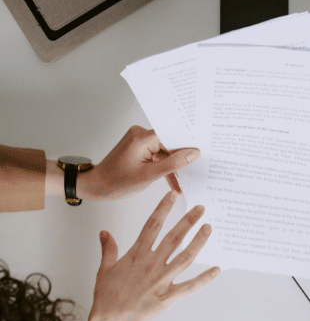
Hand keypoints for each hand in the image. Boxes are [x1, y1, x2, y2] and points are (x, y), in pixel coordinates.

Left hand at [75, 125, 199, 199]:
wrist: (98, 185)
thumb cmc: (118, 181)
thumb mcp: (150, 175)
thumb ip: (173, 164)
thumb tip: (193, 153)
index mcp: (142, 137)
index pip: (171, 135)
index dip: (186, 144)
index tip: (201, 153)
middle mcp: (140, 134)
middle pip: (169, 143)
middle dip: (181, 159)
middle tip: (196, 169)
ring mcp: (139, 142)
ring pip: (164, 152)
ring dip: (172, 167)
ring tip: (183, 183)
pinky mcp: (139, 149)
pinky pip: (157, 156)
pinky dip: (163, 168)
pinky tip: (173, 181)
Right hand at [84, 191, 219, 320]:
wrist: (112, 320)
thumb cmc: (108, 296)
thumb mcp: (104, 269)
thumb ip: (108, 249)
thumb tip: (104, 232)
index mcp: (137, 254)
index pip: (152, 225)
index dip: (163, 208)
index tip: (173, 195)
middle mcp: (152, 264)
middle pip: (174, 237)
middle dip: (188, 221)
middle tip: (201, 209)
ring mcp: (162, 280)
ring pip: (185, 257)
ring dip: (198, 242)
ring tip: (208, 229)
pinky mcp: (169, 296)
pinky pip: (190, 286)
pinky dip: (205, 279)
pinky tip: (216, 270)